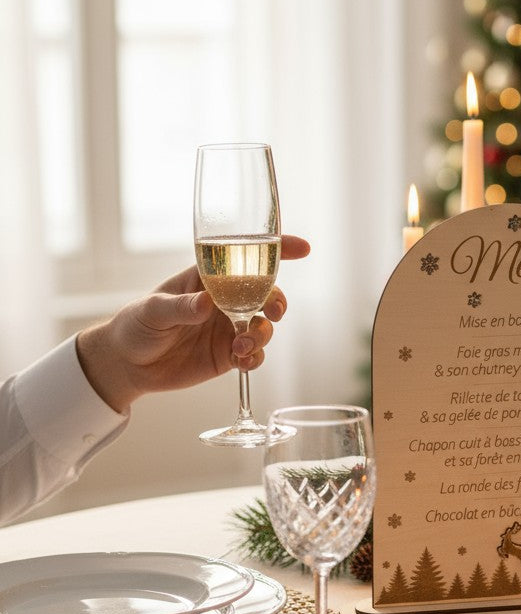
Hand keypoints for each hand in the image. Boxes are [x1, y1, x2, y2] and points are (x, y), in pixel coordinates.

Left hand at [77, 234, 310, 412]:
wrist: (127, 365)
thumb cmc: (135, 325)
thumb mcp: (152, 310)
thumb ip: (181, 306)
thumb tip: (206, 303)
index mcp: (208, 277)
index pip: (246, 257)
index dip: (277, 250)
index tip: (301, 249)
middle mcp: (224, 301)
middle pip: (266, 293)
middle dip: (276, 301)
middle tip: (272, 312)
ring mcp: (229, 328)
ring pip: (264, 326)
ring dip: (262, 334)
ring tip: (241, 346)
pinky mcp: (228, 355)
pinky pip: (255, 354)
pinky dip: (255, 358)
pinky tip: (241, 361)